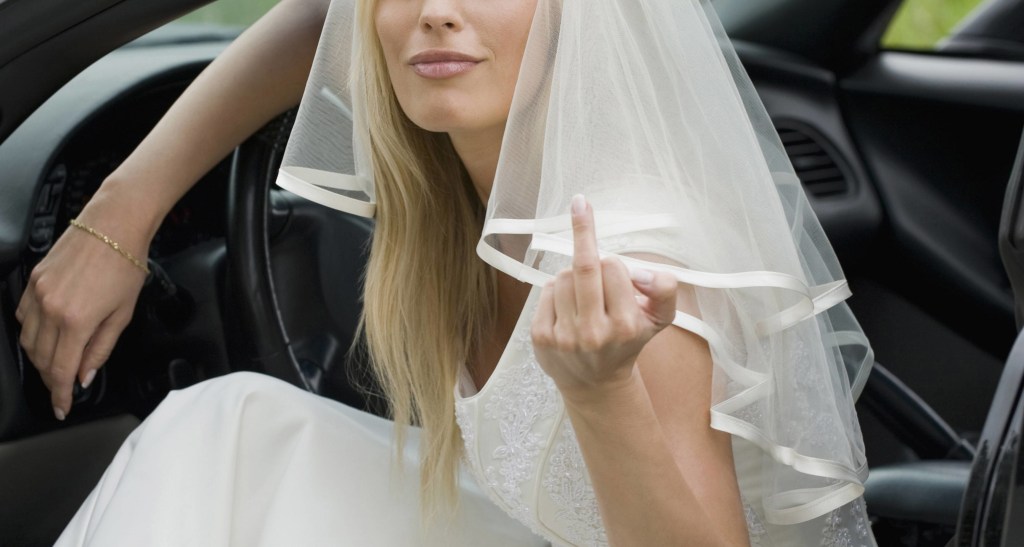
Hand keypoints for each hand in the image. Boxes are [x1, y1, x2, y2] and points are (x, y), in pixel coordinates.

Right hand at [14, 211, 148, 420]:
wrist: (113, 225)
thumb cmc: (126, 264)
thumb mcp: (122, 313)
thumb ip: (101, 349)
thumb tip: (84, 375)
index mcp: (76, 320)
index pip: (60, 371)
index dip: (60, 394)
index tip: (62, 407)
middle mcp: (50, 308)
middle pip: (40, 358)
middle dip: (51, 378)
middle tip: (63, 387)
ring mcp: (38, 292)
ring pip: (27, 339)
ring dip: (40, 357)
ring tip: (57, 363)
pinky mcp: (33, 280)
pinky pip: (22, 316)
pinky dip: (32, 331)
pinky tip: (47, 335)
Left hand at [530, 195, 677, 401]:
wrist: (595, 383)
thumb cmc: (627, 341)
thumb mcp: (659, 319)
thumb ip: (665, 289)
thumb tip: (642, 272)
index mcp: (626, 325)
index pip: (613, 266)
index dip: (613, 261)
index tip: (601, 237)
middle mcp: (594, 333)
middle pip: (584, 266)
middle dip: (585, 239)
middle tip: (581, 206)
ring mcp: (565, 337)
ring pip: (562, 276)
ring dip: (573, 276)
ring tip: (584, 295)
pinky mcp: (541, 337)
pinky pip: (546, 291)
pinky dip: (556, 291)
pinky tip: (567, 308)